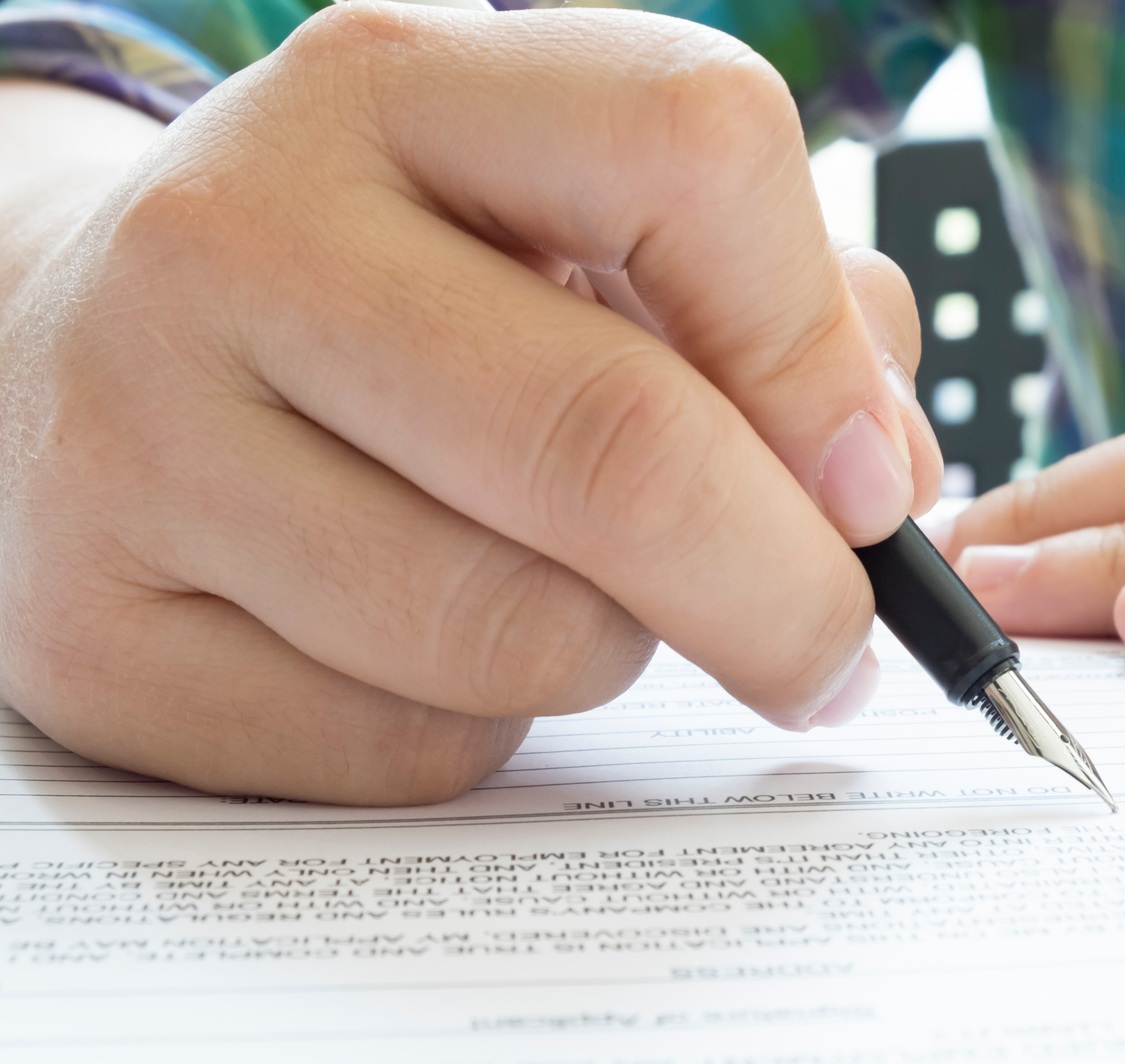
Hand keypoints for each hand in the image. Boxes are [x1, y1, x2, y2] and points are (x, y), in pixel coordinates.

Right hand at [0, 4, 939, 803]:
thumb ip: (766, 307)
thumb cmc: (394, 297)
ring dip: (613, 651)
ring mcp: (138, 444)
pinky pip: (414, 751)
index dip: (820, 347)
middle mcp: (241, 239)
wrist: (76, 350)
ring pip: (518, 634)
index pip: (693, 145)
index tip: (867, 483)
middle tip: (832, 647)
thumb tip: (879, 485)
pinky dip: (483, 731)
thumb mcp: (567, 222)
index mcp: (395, 86)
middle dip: (781, 589)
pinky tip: (424, 647)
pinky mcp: (101, 643)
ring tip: (562, 588)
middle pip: (612, 445)